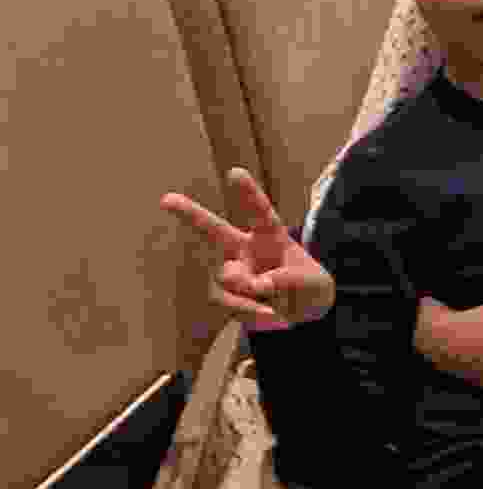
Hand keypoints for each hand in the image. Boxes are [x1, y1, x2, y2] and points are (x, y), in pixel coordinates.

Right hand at [160, 168, 333, 329]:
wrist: (301, 312)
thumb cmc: (307, 285)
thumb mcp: (309, 282)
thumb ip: (284, 281)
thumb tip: (251, 285)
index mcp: (269, 235)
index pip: (259, 212)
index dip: (248, 193)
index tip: (235, 172)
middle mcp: (243, 250)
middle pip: (213, 230)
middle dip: (189, 214)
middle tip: (165, 199)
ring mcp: (231, 273)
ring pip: (229, 279)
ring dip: (254, 294)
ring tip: (277, 306)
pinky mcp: (224, 297)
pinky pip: (232, 304)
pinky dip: (254, 312)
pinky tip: (273, 316)